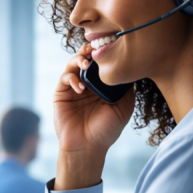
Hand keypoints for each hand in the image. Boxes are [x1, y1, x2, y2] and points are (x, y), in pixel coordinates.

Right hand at [53, 46, 134, 189]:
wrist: (88, 147)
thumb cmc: (107, 130)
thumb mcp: (124, 107)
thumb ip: (127, 88)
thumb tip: (131, 67)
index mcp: (102, 84)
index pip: (101, 62)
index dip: (104, 52)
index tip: (110, 46)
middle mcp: (87, 83)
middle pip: (86, 58)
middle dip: (90, 50)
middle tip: (95, 49)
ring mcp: (73, 87)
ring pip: (73, 63)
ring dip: (79, 60)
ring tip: (86, 65)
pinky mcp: (61, 93)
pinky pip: (65, 77)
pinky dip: (72, 78)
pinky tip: (80, 88)